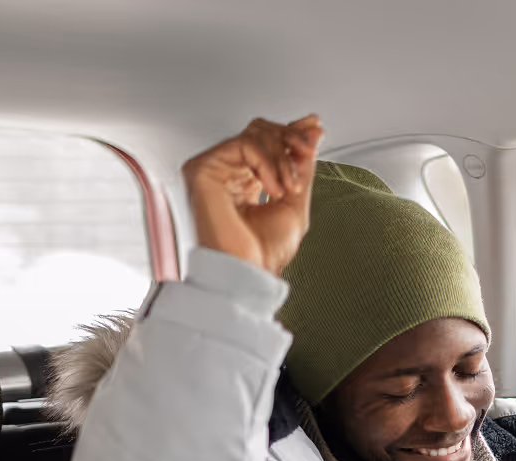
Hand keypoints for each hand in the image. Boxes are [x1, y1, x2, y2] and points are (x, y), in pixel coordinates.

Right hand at [182, 115, 324, 276]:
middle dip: (290, 140)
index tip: (314, 130)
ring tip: (288, 188)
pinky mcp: (202, 170)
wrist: (249, 275)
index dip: (290, 132)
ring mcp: (212, 169)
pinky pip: (244, 144)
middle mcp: (226, 172)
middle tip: (306, 156)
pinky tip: (273, 188)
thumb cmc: (264, 254)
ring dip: (282, 158)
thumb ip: (301, 165)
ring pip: (254, 133)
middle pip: (259, 130)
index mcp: (244, 180)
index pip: (265, 142)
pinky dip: (268, 163)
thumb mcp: (295, 201)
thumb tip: (312, 131)